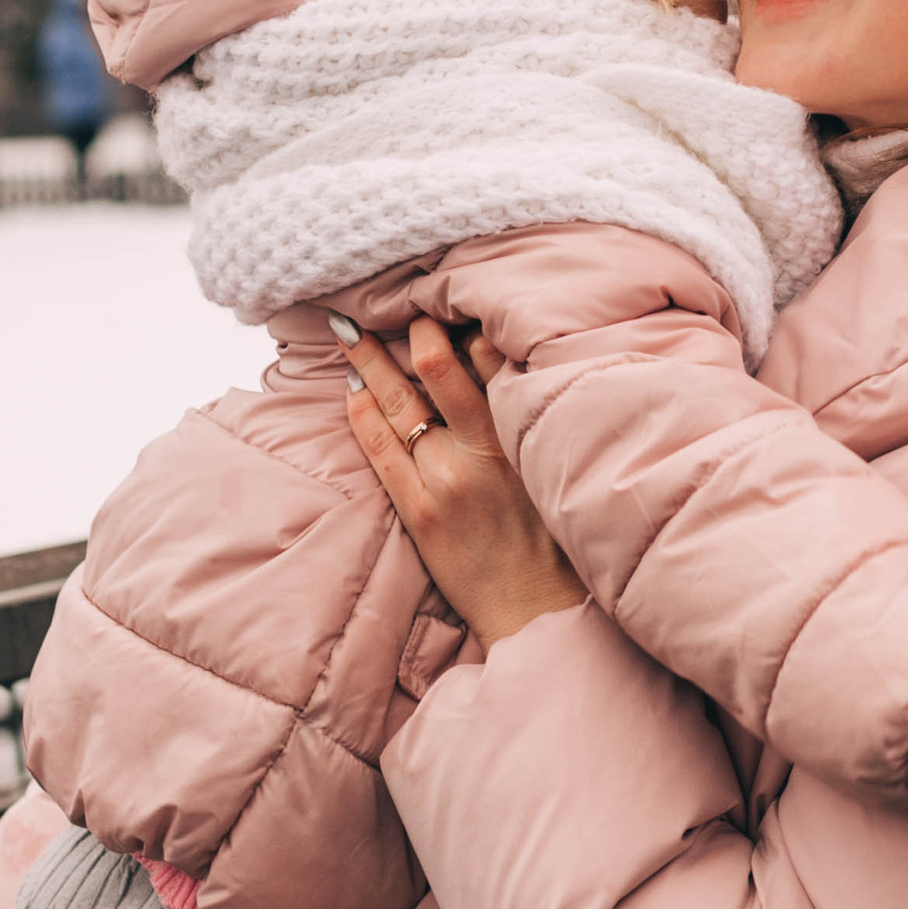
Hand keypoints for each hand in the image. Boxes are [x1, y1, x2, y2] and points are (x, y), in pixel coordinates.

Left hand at [341, 315, 588, 650]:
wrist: (541, 609)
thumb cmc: (558, 540)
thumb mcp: (554, 466)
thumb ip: (527, 420)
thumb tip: (506, 368)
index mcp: (522, 433)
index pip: (488, 356)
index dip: (462, 322)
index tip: (442, 299)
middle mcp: (483, 449)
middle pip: (435, 368)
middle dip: (410, 331)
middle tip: (389, 302)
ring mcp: (447, 479)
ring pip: (399, 404)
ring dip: (371, 363)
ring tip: (349, 333)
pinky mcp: (420, 511)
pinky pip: (381, 451)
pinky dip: (363, 415)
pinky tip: (351, 390)